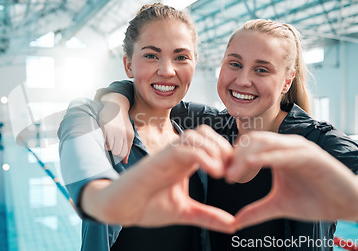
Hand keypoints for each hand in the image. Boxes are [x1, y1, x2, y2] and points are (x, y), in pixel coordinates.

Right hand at [82, 127, 235, 232]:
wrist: (121, 208)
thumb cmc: (147, 206)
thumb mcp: (185, 212)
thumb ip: (208, 216)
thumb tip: (234, 224)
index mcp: (184, 162)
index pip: (210, 142)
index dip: (227, 153)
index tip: (236, 174)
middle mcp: (177, 153)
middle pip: (205, 132)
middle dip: (224, 148)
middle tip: (231, 171)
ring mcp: (167, 154)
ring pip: (196, 135)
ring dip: (215, 149)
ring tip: (222, 172)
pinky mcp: (159, 159)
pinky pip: (185, 148)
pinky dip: (204, 156)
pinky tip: (214, 172)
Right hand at [99, 94, 133, 163]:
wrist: (116, 106)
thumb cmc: (123, 122)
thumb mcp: (129, 133)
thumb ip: (127, 147)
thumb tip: (125, 162)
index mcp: (129, 136)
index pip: (124, 153)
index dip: (119, 155)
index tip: (117, 153)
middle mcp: (122, 133)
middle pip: (116, 151)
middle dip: (113, 151)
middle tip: (112, 145)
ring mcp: (113, 130)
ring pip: (109, 147)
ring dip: (108, 146)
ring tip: (108, 140)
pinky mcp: (105, 126)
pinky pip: (103, 140)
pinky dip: (103, 141)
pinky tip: (105, 136)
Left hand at [225, 132, 357, 228]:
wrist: (348, 205)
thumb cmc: (316, 200)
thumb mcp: (280, 206)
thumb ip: (257, 210)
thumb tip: (235, 222)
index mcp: (278, 153)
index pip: (247, 146)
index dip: (232, 159)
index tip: (221, 175)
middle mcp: (286, 146)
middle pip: (251, 141)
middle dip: (234, 157)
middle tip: (223, 175)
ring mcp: (299, 149)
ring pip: (264, 143)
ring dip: (245, 157)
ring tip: (231, 175)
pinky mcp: (311, 156)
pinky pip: (284, 152)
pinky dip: (267, 157)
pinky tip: (252, 165)